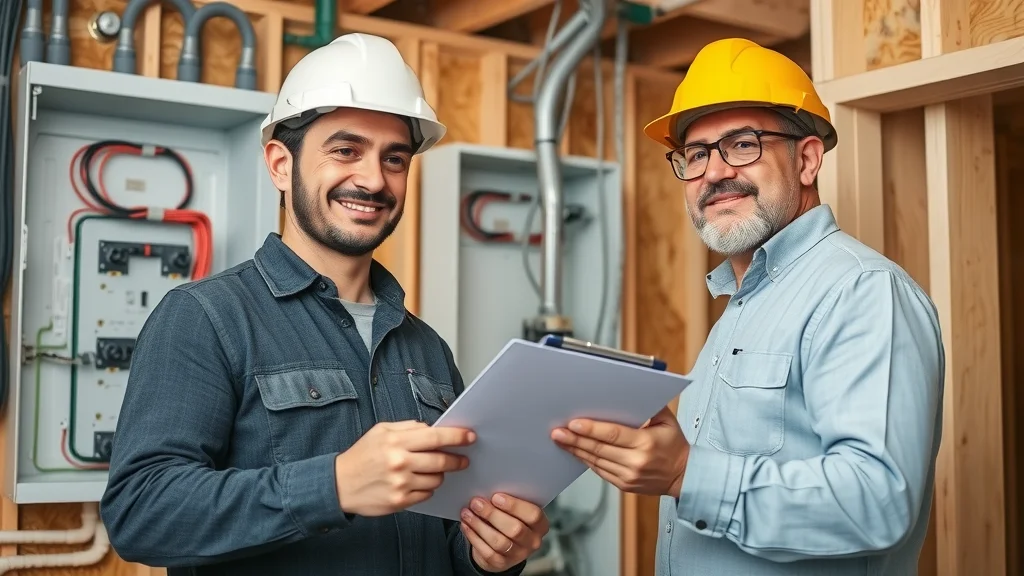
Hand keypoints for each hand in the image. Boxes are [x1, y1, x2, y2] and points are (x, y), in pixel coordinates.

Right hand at [334, 420, 474, 516]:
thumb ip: (408, 428)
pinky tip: (416, 482)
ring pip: (437, 479)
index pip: (436, 437)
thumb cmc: (361, 456)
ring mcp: (401, 484)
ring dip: (439, 474)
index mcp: (396, 442)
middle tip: (462, 459)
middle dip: (456, 459)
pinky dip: (426, 488)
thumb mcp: (380, 432)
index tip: (470, 436)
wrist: (338, 484)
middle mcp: (400, 463)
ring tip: (430, 470)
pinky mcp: (400, 502)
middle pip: (441, 460)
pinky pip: (426, 494)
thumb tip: (432, 429)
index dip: (457, 436)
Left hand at [459, 493, 548, 571]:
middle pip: (515, 530)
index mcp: (540, 524)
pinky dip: (474, 536)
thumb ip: (508, 502)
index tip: (496, 497)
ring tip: (467, 513)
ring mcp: (517, 555)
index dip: (514, 506)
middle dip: (492, 514)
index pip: (533, 515)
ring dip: (480, 525)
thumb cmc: (509, 519)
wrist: (502, 545)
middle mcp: (532, 541)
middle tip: (476, 503)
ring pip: (499, 542)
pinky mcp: (501, 563)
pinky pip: (487, 551)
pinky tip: (466, 525)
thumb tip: (488, 490)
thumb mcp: (515, 510)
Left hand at [552, 405, 689, 496]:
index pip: (612, 435)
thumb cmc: (674, 445)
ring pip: (596, 462)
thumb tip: (629, 392)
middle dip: (575, 440)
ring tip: (560, 440)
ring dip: (576, 450)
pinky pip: (600, 471)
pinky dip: (586, 460)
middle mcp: (636, 462)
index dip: (590, 430)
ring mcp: (628, 476)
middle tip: (557, 432)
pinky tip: (576, 451)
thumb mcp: (667, 421)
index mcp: (646, 443)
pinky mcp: (623, 485)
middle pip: (599, 449)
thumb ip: (650, 406)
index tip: (573, 424)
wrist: (683, 476)